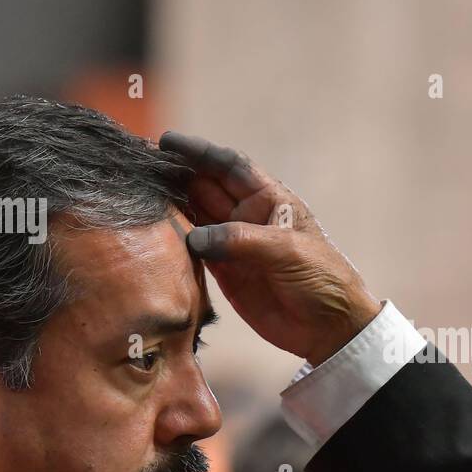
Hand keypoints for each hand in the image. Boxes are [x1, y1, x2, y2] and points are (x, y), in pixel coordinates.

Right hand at [159, 131, 382, 365]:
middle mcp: (249, 217)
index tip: (166, 143)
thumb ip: (240, 241)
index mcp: (270, 200)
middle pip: (206, 187)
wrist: (331, 328)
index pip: (229, 167)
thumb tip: (193, 238)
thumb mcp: (286, 252)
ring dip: (172, 206)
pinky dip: (176, 242)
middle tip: (140, 168)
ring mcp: (236, 245)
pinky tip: (154, 232)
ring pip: (196, 217)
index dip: (199, 152)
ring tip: (139, 196)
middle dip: (176, 175)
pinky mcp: (227, 273)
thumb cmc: (321, 279)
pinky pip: (195, 251)